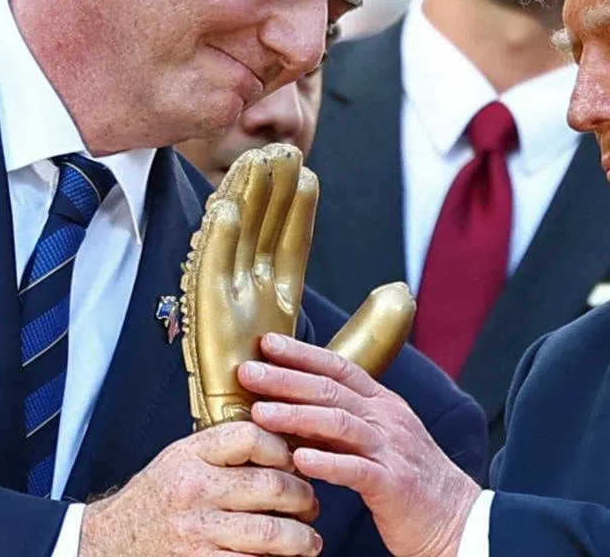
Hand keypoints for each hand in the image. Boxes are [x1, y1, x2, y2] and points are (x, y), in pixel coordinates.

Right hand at [78, 421, 322, 555]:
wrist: (104, 545)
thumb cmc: (151, 502)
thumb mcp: (178, 460)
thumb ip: (221, 451)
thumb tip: (282, 448)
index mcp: (189, 456)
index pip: (252, 437)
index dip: (284, 448)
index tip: (296, 461)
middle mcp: (194, 491)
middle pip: (273, 486)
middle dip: (304, 498)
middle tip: (311, 505)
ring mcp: (196, 532)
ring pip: (271, 533)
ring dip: (301, 539)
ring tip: (309, 541)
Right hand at [180, 143, 416, 429]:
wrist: (259, 458)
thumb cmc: (292, 415)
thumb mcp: (343, 365)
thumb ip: (374, 331)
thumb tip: (404, 293)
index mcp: (276, 303)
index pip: (289, 244)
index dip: (296, 209)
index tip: (305, 170)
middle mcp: (248, 299)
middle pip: (258, 232)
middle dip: (267, 192)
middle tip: (277, 149)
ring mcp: (224, 310)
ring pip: (233, 242)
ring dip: (241, 202)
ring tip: (254, 162)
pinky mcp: (205, 327)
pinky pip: (207, 277)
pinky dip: (215, 242)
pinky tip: (227, 207)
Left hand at [241, 334, 481, 556]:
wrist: (455, 518)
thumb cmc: (409, 480)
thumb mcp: (377, 440)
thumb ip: (341, 423)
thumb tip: (293, 408)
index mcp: (382, 404)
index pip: (339, 367)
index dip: (302, 353)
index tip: (267, 342)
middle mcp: (387, 418)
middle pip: (331, 389)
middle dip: (286, 377)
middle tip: (248, 371)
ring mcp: (391, 449)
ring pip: (339, 423)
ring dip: (296, 416)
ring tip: (260, 413)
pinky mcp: (393, 484)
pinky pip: (356, 470)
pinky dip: (326, 463)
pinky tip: (298, 460)